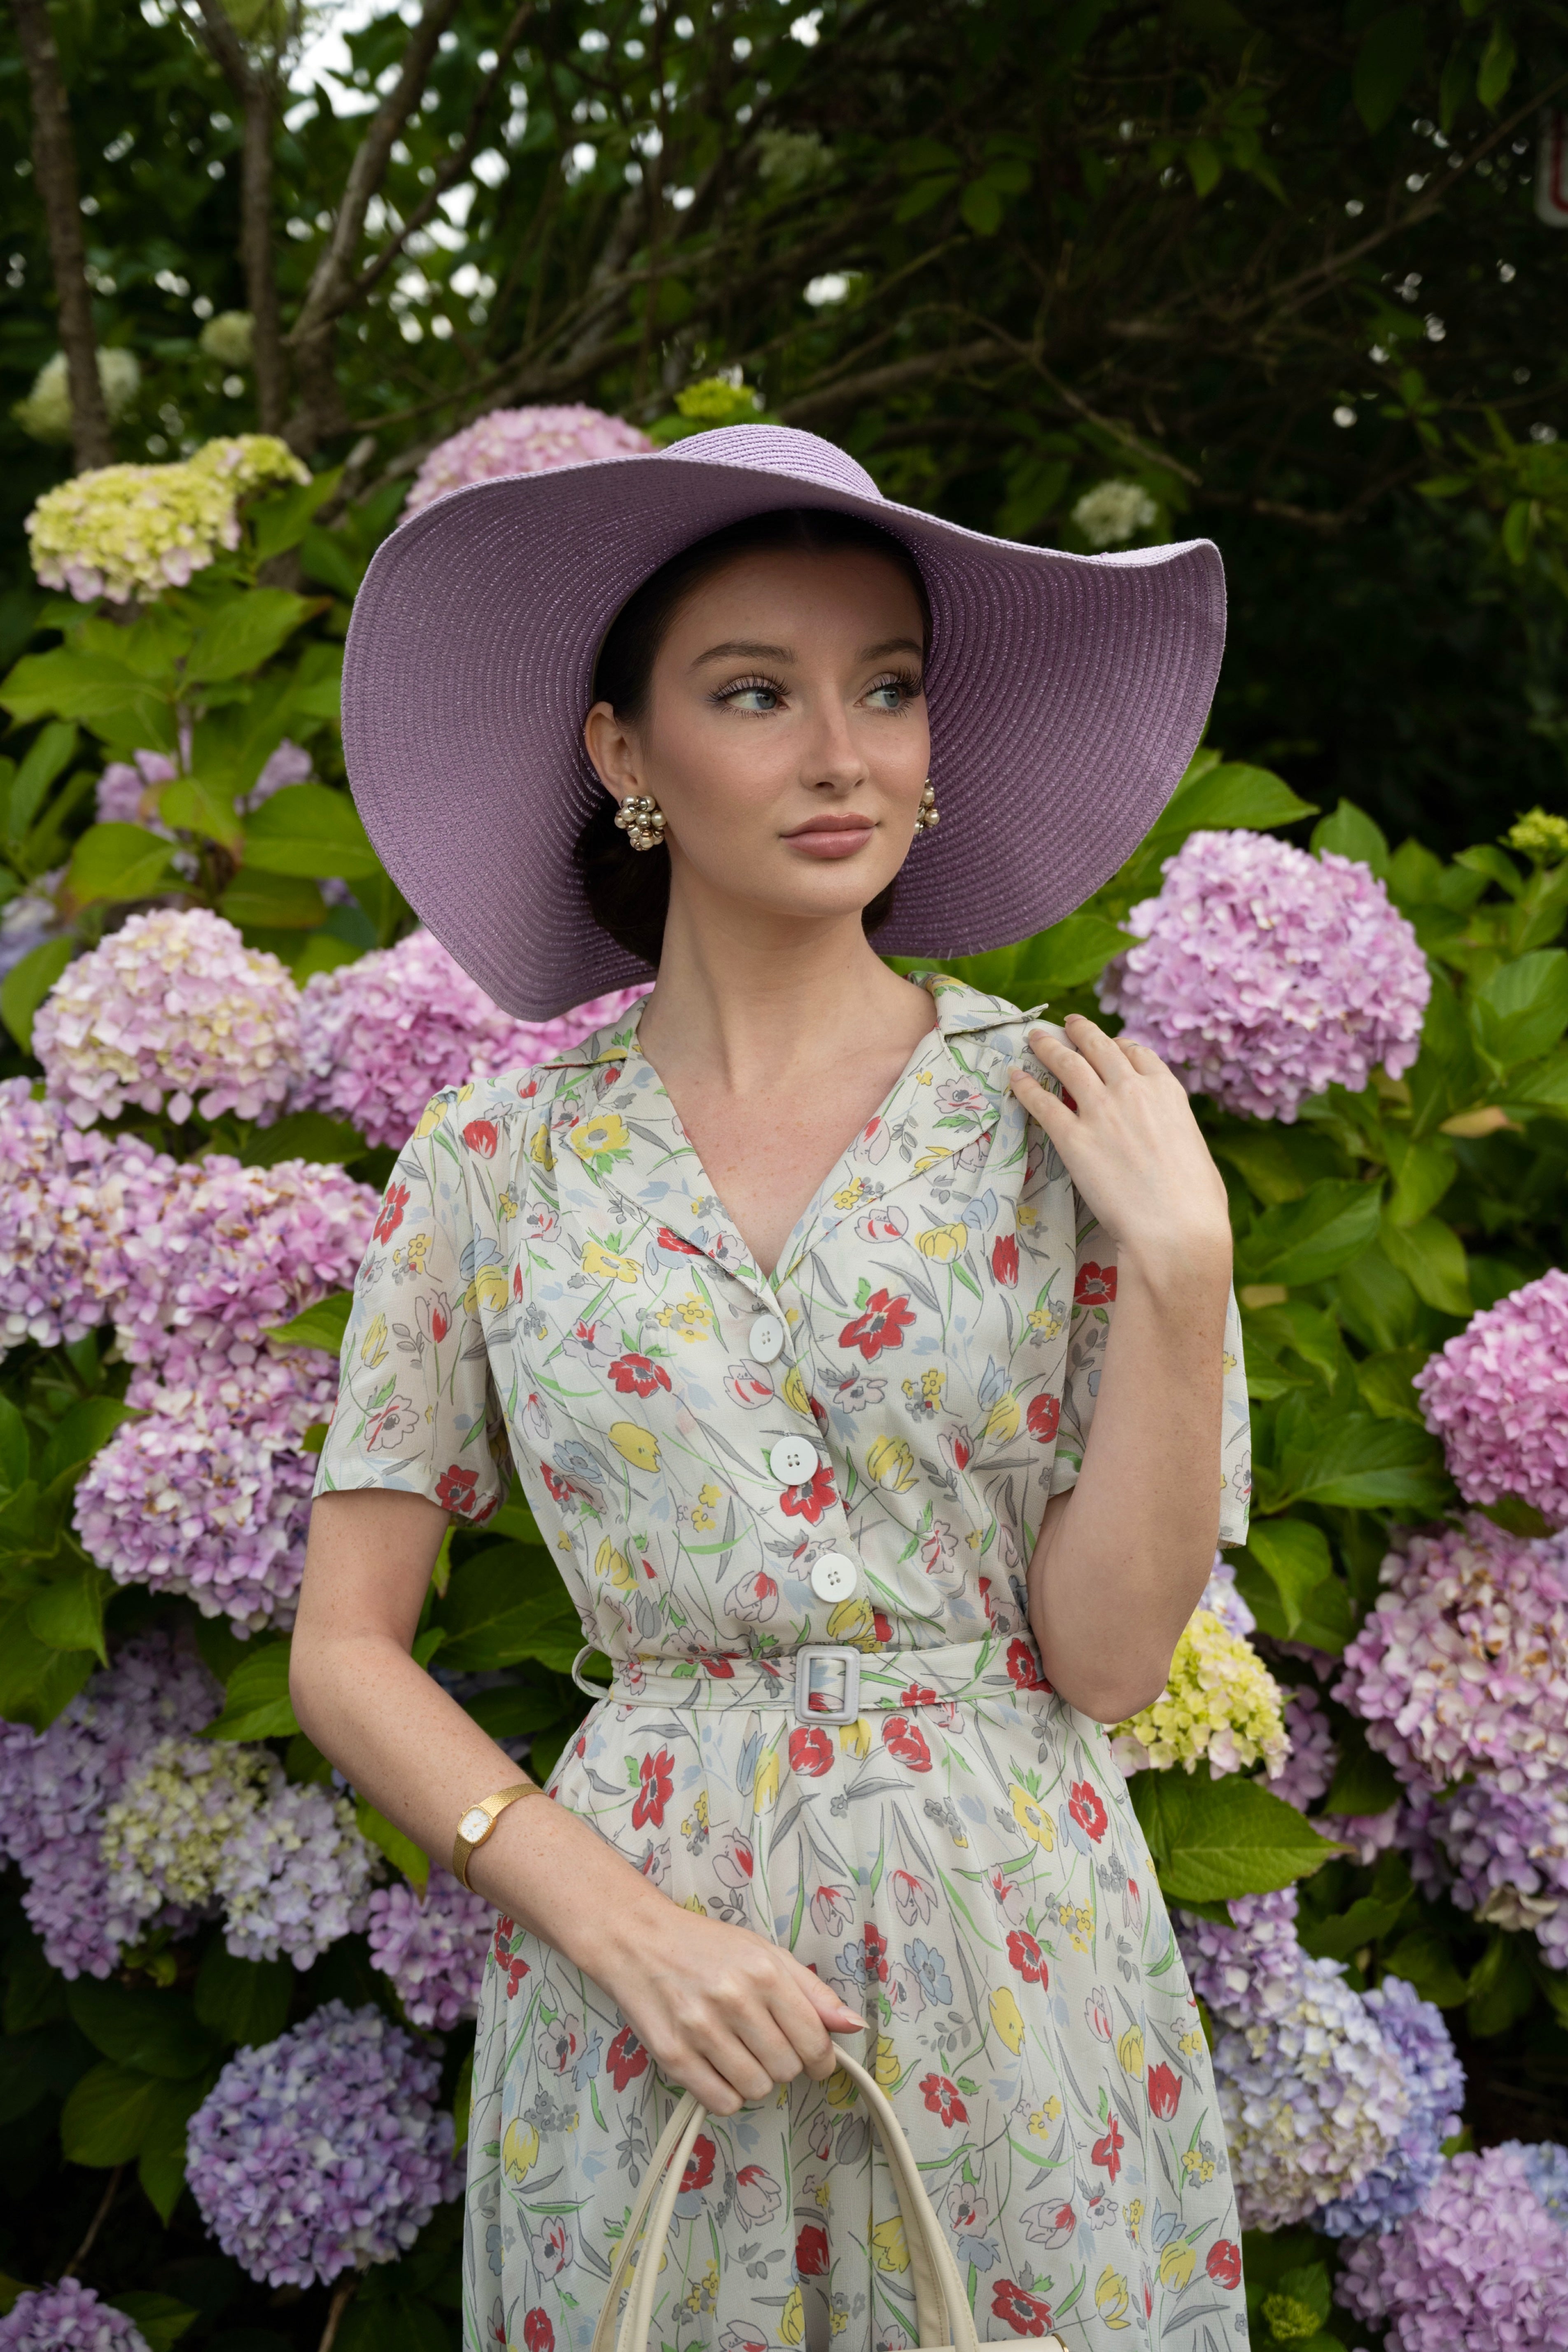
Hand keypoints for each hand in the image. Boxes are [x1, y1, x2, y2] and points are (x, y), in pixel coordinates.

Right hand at [600, 1898, 864, 2113]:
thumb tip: (854, 2026)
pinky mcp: (673, 2055)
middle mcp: (735, 2000)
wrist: (638, 1941)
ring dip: (755, 2080)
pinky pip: (721, 2103)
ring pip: (756, 2090)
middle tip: (765, 2044)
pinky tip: (719, 2068)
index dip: (821, 2060)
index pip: (814, 2040)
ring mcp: (701, 2029)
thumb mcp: (765, 1954)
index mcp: (764, 1972)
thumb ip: (813, 1992)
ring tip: (739, 2052)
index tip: (816, 2062)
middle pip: (787, 2069)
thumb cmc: (707, 1947)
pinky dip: (727, 2094)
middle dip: (784, 2064)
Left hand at [1008, 1013, 1230, 1274]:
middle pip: (1100, 1047)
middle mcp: (1132, 1090)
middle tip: (1067, 1023)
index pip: (1138, 1053)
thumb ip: (1176, 1131)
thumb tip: (1170, 1137)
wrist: (1175, 1228)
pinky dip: (1025, 1087)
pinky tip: (1014, 1077)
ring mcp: (1100, 1111)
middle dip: (1081, 1031)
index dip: (1120, 1045)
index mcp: (1167, 1091)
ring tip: (1034, 1037)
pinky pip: (1042, 1103)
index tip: (1110, 1043)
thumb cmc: (1197, 1202)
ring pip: (1068, 1064)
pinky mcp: (1073, 1138)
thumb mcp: (1196, 1149)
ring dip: (1048, 1046)